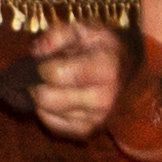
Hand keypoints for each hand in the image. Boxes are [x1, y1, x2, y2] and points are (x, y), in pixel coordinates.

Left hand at [22, 17, 127, 140]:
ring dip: (42, 97)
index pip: (57, 74)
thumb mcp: (83, 30)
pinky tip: (58, 97)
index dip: (42, 66)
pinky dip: (48, 111)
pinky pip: (51, 125)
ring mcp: (96, 118)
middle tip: (44, 75)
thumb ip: (57, 35)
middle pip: (47, 98)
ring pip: (46, 112)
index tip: (46, 61)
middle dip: (38, 84)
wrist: (124, 68)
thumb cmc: (99, 47)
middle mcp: (104, 98)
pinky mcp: (87, 131)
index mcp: (105, 68)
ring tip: (55, 85)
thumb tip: (37, 52)